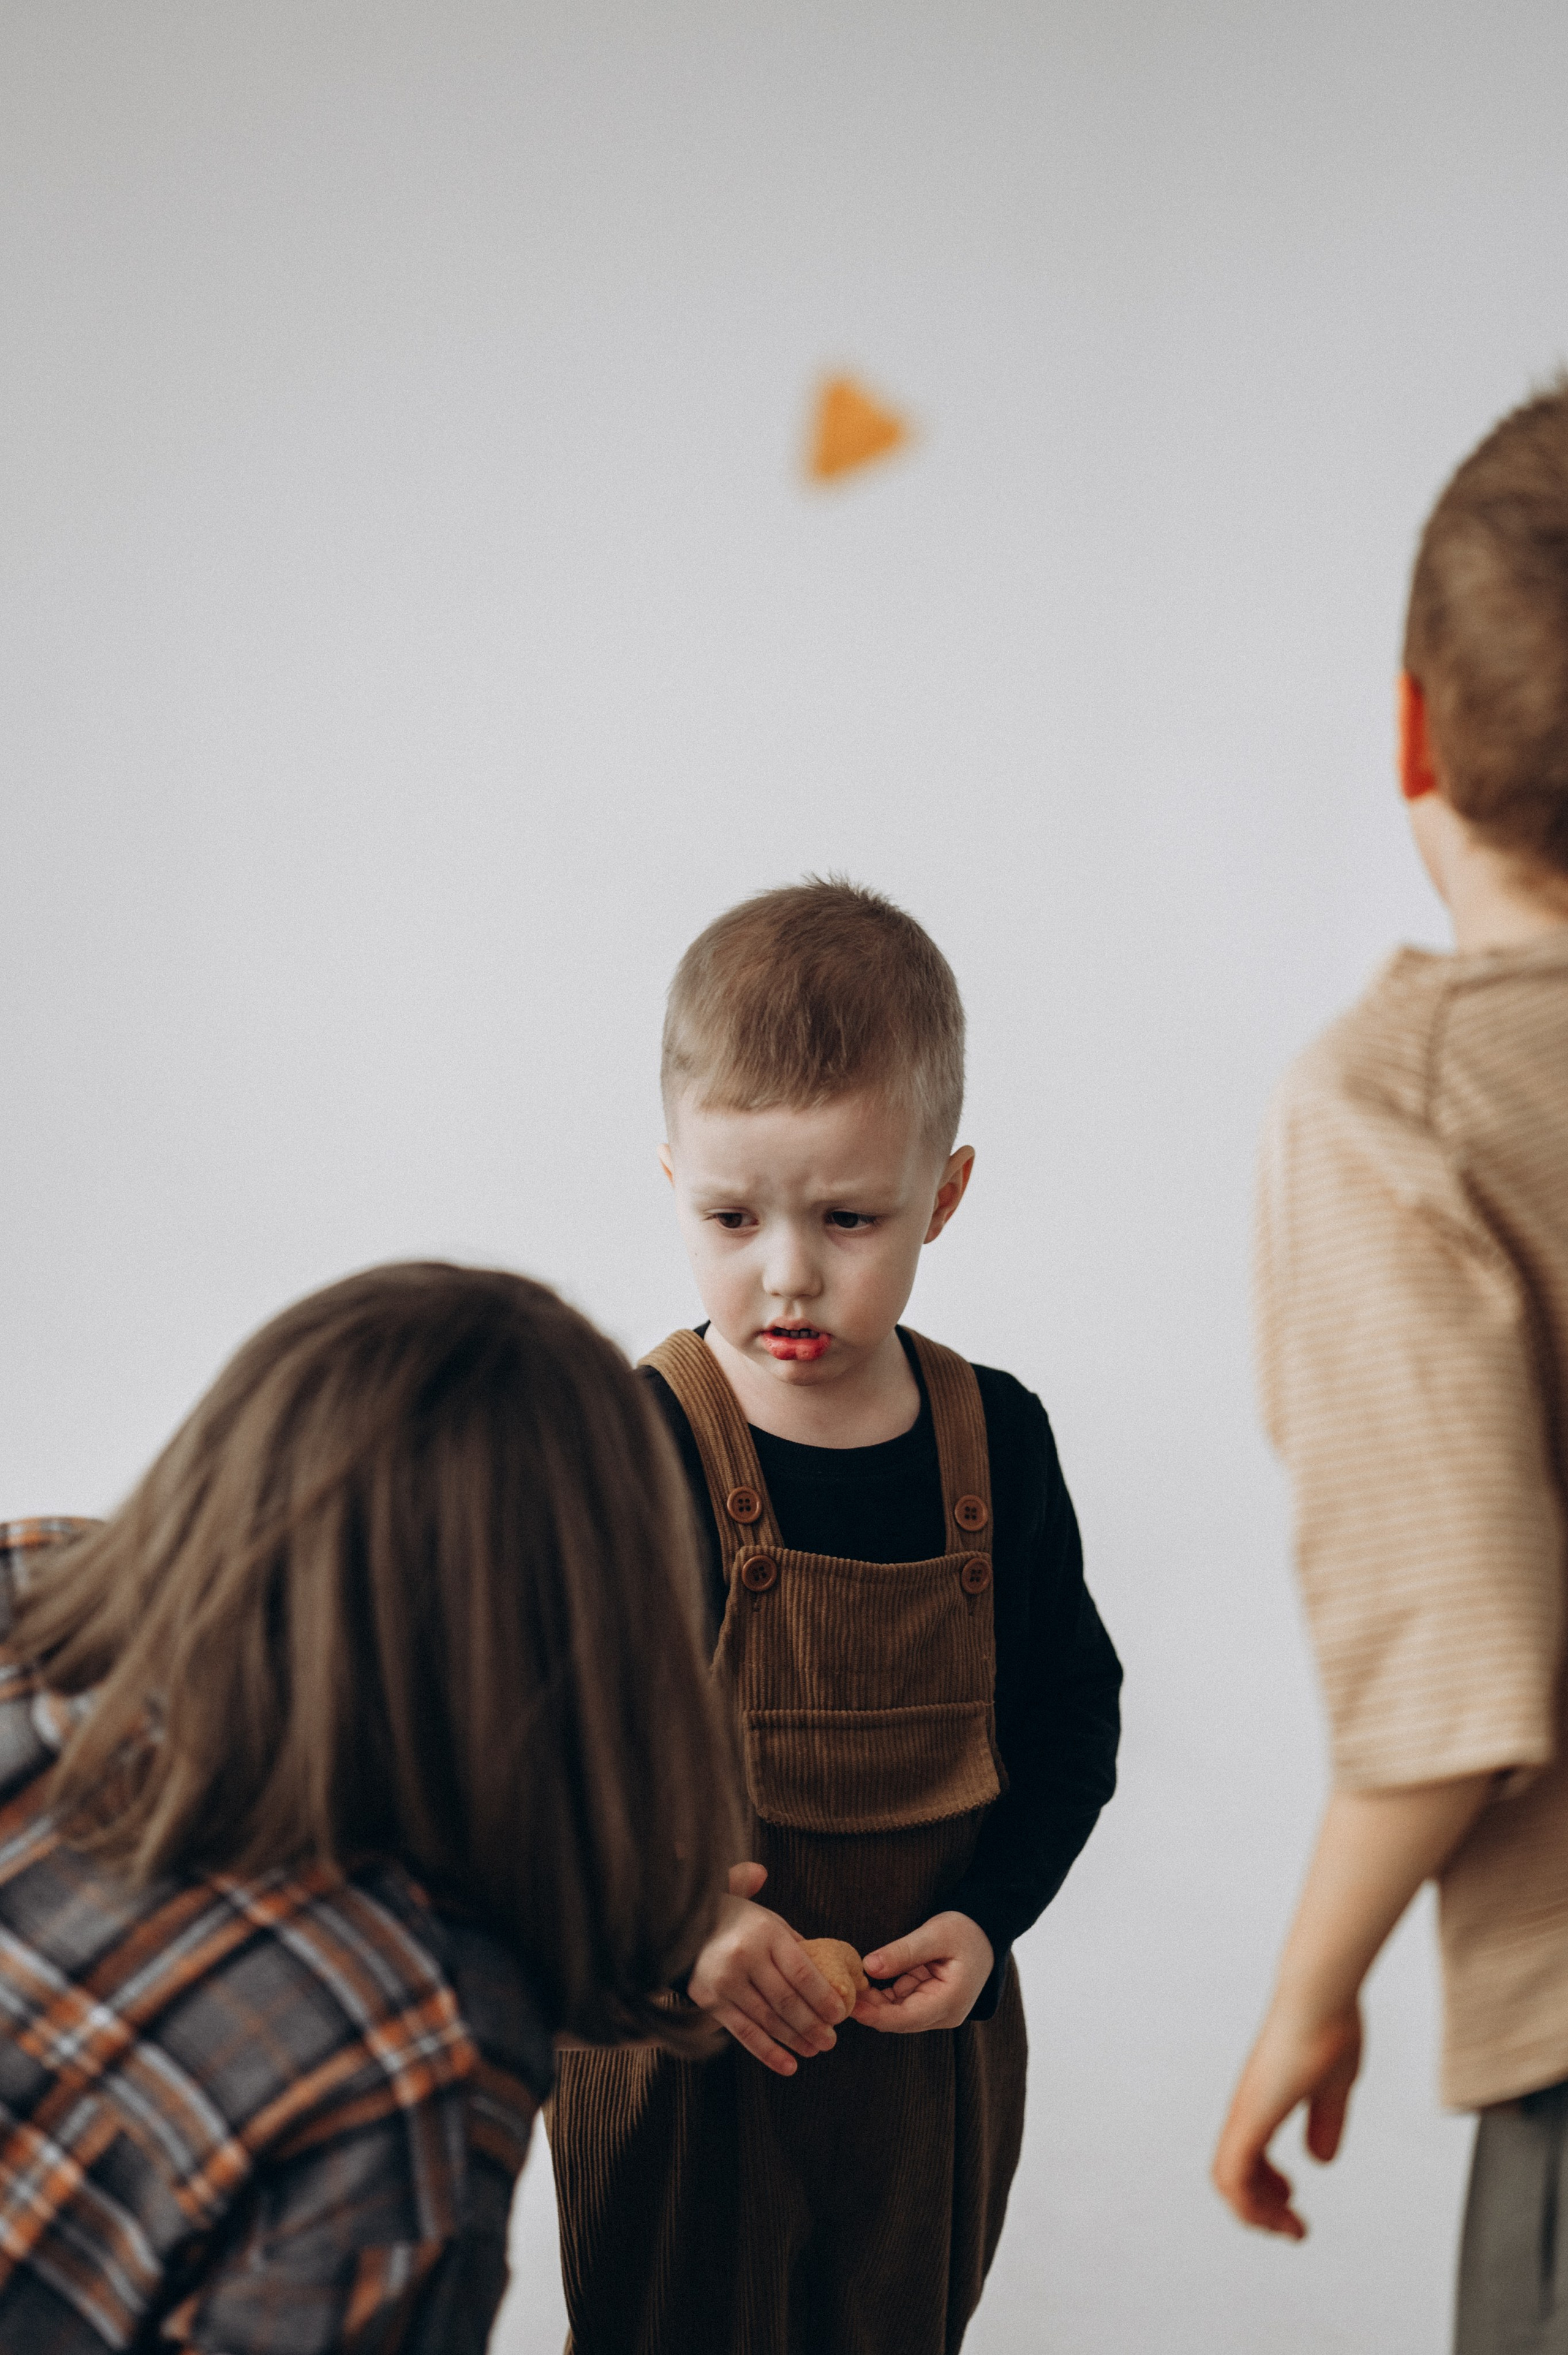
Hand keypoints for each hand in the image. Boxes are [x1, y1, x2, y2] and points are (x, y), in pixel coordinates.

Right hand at [687, 1863, 848, 2075]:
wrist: (685, 1922)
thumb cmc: (740, 1923)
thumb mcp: (770, 1921)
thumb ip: (798, 1945)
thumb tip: (834, 1973)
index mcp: (766, 1933)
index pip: (802, 1972)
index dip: (823, 1998)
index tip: (840, 2015)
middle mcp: (745, 1956)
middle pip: (787, 2000)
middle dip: (813, 2025)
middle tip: (831, 2040)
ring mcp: (725, 1980)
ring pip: (768, 2019)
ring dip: (795, 2040)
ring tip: (814, 2050)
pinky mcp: (709, 2000)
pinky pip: (744, 2032)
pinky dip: (768, 2052)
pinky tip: (789, 2066)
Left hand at [854, 1912, 994, 2032]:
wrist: (985, 1934)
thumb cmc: (964, 1932)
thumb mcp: (935, 1934)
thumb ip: (903, 1952)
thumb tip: (869, 1966)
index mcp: (950, 2002)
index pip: (905, 2017)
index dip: (875, 2013)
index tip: (849, 2004)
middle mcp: (944, 2014)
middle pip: (898, 2020)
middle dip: (870, 2008)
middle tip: (841, 1991)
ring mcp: (937, 2012)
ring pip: (897, 2014)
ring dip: (874, 2002)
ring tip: (849, 1984)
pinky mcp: (929, 2004)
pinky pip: (901, 2004)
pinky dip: (883, 1995)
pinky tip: (866, 1982)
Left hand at [1211, 1997, 1362, 2239]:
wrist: (1320, 1993)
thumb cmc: (1330, 2026)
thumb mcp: (1334, 2085)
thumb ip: (1326, 2119)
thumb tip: (1319, 2158)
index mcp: (1264, 2098)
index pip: (1245, 2155)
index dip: (1264, 2188)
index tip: (1293, 2205)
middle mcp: (1247, 2105)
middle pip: (1230, 2172)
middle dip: (1259, 2209)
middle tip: (1292, 2229)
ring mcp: (1246, 2108)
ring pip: (1227, 2177)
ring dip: (1254, 2212)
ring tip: (1289, 2229)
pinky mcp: (1252, 2111)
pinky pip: (1232, 2170)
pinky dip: (1248, 2201)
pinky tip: (1281, 2210)